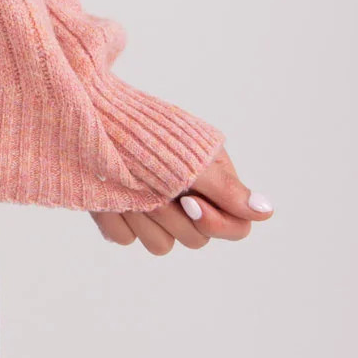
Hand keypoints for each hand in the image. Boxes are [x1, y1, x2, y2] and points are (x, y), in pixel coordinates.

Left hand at [90, 143, 273, 253]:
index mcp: (211, 184)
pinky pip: (125, 237)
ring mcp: (152, 213)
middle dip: (171, 213)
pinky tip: (109, 193)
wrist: (91, 113)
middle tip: (151, 187)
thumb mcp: (190, 156)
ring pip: (161, 244)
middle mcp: (185, 202)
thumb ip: (226, 187)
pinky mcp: (122, 217)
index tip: (188, 200)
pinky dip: (116, 216)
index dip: (215, 222)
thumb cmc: (145, 129)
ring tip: (129, 184)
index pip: (235, 227)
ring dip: (143, 215)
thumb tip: (267, 211)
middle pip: (196, 239)